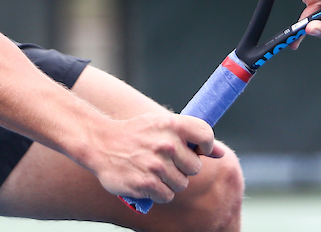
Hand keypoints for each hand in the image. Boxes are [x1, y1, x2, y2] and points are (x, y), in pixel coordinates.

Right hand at [89, 111, 223, 203]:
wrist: (100, 143)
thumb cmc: (135, 135)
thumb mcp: (161, 126)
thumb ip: (191, 137)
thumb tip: (220, 153)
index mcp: (171, 124)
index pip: (205, 135)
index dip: (206, 146)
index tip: (197, 149)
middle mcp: (165, 144)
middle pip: (194, 167)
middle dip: (183, 168)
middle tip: (165, 161)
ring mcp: (155, 165)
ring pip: (181, 184)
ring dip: (170, 182)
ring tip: (153, 170)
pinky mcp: (145, 183)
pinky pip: (167, 196)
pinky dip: (159, 192)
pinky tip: (147, 181)